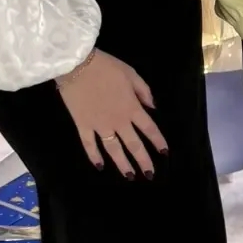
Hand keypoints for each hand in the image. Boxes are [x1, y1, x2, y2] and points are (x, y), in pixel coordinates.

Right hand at [56, 49, 167, 177]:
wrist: (77, 65)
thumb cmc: (106, 67)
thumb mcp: (131, 74)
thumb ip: (144, 92)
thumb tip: (152, 108)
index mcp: (132, 108)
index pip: (149, 129)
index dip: (158, 142)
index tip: (164, 153)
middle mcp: (118, 121)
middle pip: (134, 145)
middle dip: (143, 161)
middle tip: (149, 175)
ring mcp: (99, 126)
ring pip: (113, 149)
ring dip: (122, 164)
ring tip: (130, 176)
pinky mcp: (82, 126)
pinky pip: (89, 145)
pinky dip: (94, 156)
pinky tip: (100, 166)